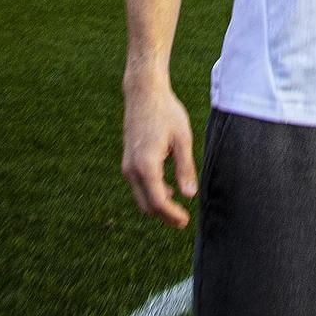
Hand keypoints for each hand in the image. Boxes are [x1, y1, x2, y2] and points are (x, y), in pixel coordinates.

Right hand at [121, 80, 197, 228]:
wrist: (144, 94)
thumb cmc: (166, 113)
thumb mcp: (182, 138)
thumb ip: (185, 168)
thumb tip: (189, 195)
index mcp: (146, 165)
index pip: (157, 202)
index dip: (171, 215)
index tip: (184, 221)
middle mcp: (131, 170)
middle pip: (146, 205)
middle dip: (164, 215)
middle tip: (182, 220)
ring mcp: (127, 166)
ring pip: (140, 197)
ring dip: (157, 205)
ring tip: (177, 207)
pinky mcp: (127, 161)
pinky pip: (138, 186)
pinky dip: (151, 193)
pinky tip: (167, 188)